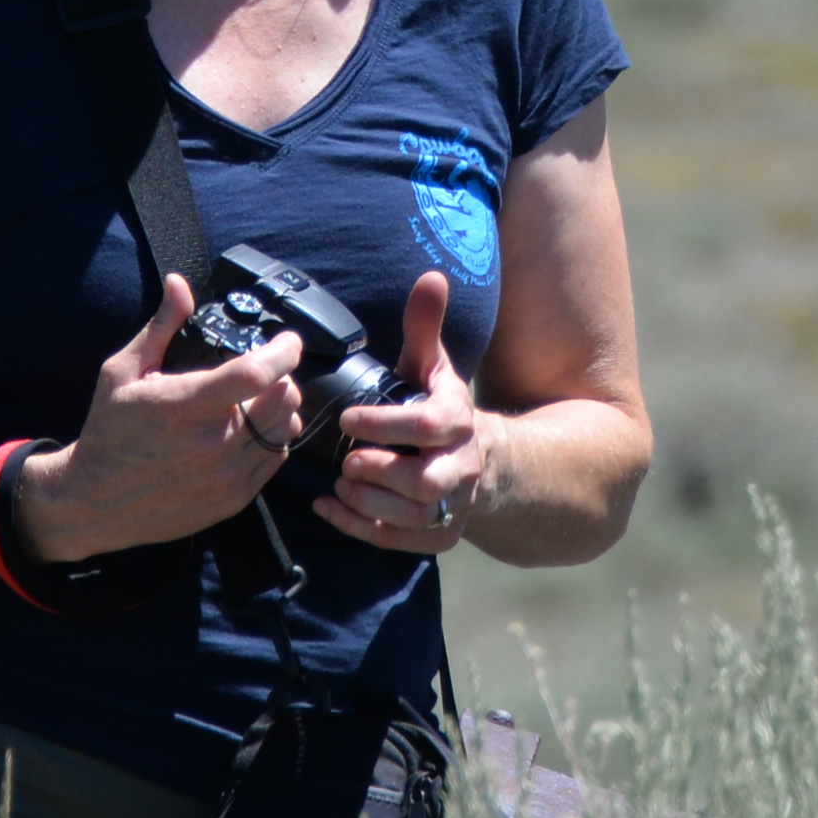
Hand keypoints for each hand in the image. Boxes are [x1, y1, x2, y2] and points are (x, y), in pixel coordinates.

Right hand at [20, 275, 301, 562]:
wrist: (95, 501)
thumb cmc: (109, 432)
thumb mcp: (123, 371)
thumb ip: (161, 326)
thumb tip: (179, 283)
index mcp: (186, 406)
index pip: (257, 374)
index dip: (283, 352)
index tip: (287, 341)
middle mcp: (212, 444)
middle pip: (285, 400)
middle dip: (282, 377)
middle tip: (267, 371)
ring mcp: (226, 476)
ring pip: (287, 430)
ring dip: (280, 410)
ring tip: (257, 402)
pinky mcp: (233, 499)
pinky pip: (276, 461)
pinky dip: (272, 441)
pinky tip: (248, 432)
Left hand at [319, 272, 483, 553]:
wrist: (485, 460)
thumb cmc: (441, 407)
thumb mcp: (433, 366)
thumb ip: (425, 326)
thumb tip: (430, 277)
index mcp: (459, 420)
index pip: (427, 426)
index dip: (385, 425)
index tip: (346, 419)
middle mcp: (462, 465)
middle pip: (426, 481)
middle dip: (382, 473)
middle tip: (345, 462)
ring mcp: (454, 503)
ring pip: (415, 515)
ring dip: (372, 504)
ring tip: (340, 485)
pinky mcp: (442, 533)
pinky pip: (404, 541)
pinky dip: (364, 529)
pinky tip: (331, 509)